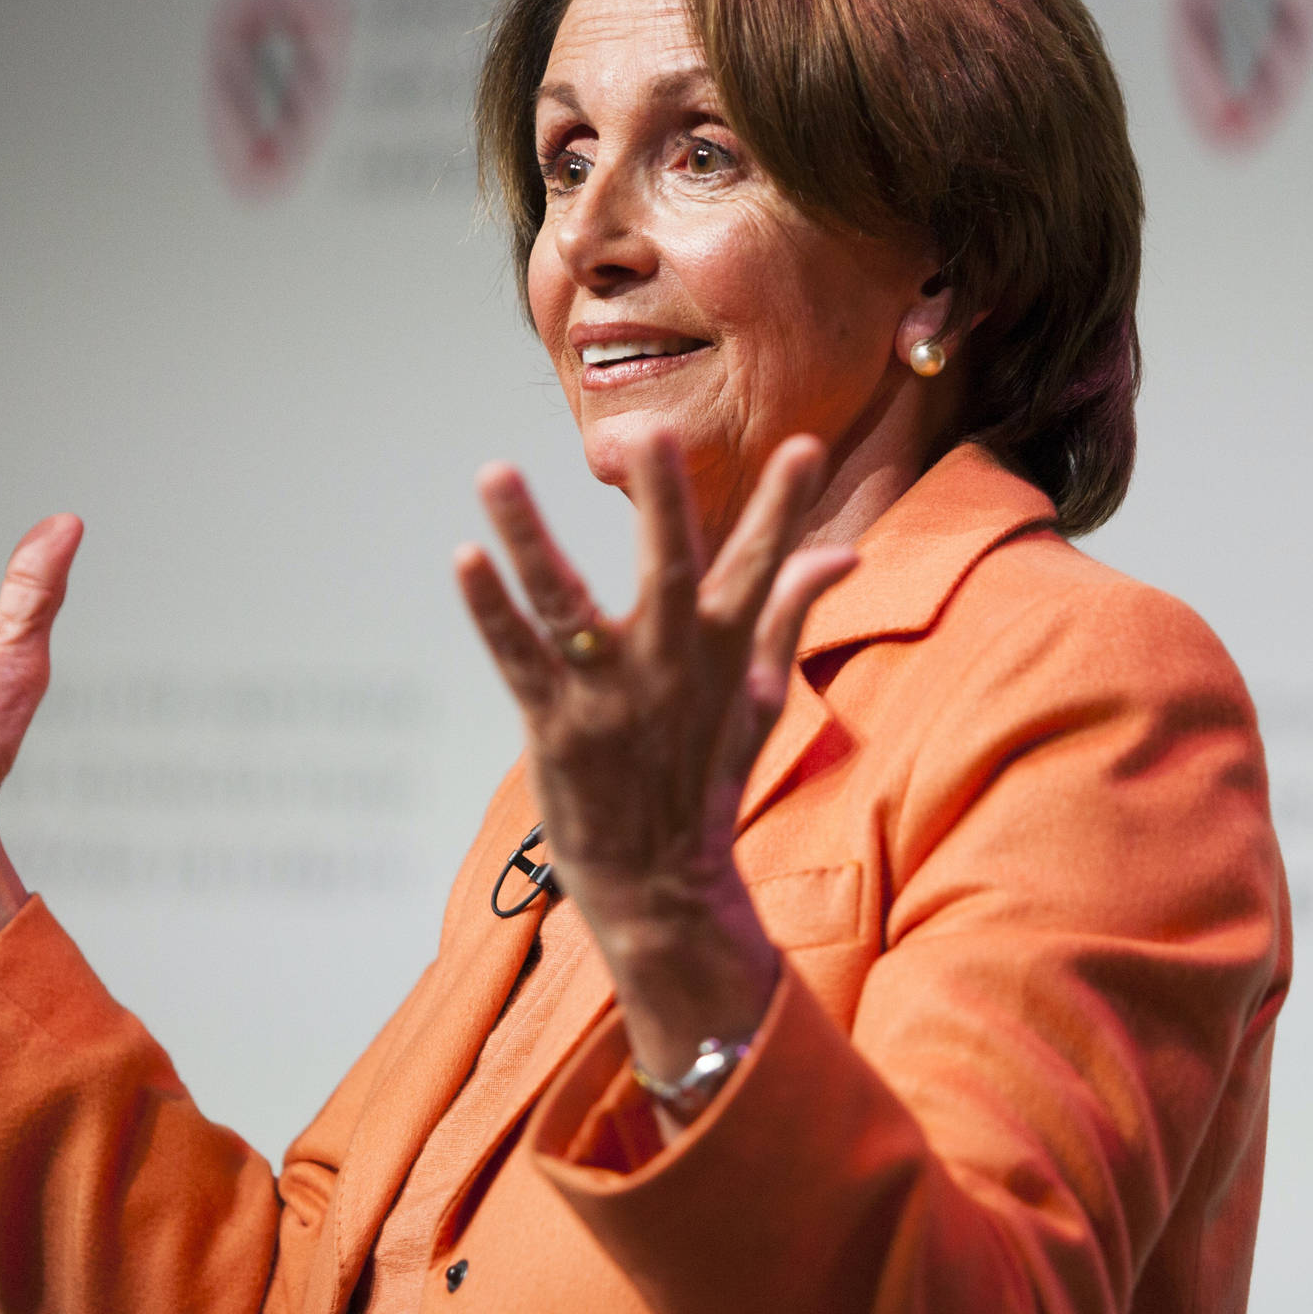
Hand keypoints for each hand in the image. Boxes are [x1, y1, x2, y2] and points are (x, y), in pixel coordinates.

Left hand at [455, 428, 855, 1082]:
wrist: (661, 885)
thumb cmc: (708, 773)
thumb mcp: (761, 692)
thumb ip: (791, 611)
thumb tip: (846, 552)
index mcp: (722, 650)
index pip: (762, 568)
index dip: (784, 510)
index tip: (807, 447)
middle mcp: (668, 664)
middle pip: (668, 570)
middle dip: (663, 500)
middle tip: (651, 428)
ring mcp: (606, 695)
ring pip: (564, 602)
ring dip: (529, 537)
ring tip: (493, 471)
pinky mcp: (552, 725)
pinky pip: (516, 657)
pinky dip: (490, 611)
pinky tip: (465, 557)